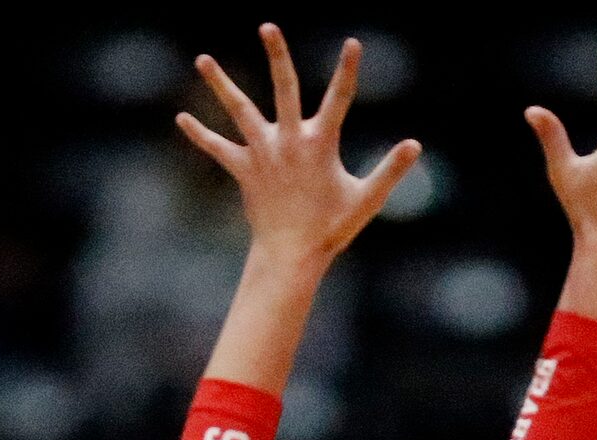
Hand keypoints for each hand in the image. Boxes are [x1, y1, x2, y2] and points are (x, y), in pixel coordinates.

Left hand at [177, 26, 421, 265]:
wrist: (292, 255)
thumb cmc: (332, 229)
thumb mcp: (365, 200)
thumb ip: (389, 170)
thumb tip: (414, 145)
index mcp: (320, 144)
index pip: (339, 100)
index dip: (347, 71)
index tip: (352, 44)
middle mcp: (289, 141)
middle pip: (283, 89)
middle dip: (277, 56)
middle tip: (268, 26)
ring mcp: (264, 154)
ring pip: (240, 111)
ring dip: (221, 85)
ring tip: (202, 59)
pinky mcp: (245, 170)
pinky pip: (220, 150)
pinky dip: (201, 135)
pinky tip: (182, 119)